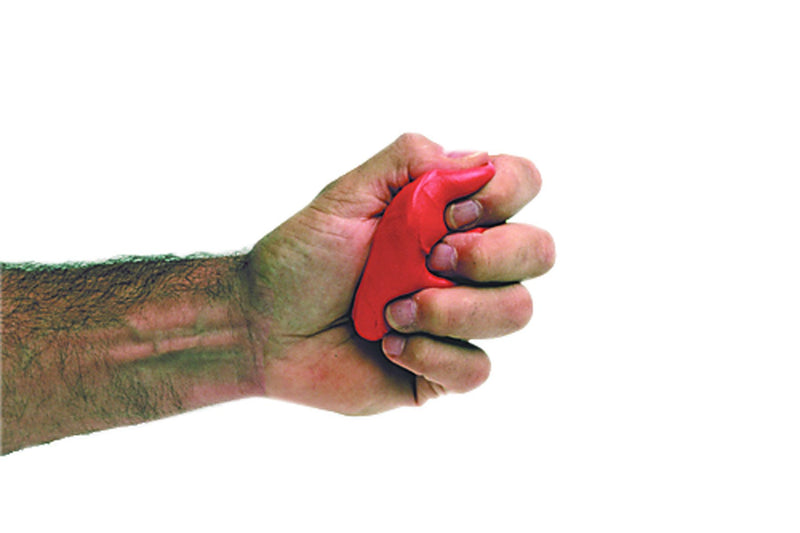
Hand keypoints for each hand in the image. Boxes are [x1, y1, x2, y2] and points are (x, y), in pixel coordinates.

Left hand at [242, 133, 554, 413]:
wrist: (263, 326)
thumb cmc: (302, 258)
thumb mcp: (345, 194)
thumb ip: (407, 161)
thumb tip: (476, 161)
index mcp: (450, 213)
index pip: (522, 183)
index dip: (504, 193)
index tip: (449, 212)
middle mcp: (467, 263)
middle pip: (539, 251)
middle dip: (489, 256)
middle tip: (429, 258)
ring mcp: (461, 316)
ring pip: (517, 311)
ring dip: (452, 310)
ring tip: (392, 312)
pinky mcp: (446, 368)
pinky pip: (477, 368)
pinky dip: (431, 355)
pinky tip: (388, 346)